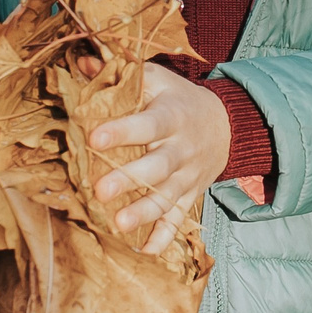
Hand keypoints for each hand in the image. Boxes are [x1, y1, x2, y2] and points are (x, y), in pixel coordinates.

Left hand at [89, 61, 231, 255]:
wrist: (227, 125)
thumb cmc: (179, 100)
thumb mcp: (157, 80)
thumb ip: (120, 73)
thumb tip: (83, 62)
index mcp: (172, 116)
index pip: (148, 123)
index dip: (123, 130)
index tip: (94, 136)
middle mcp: (182, 149)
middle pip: (158, 167)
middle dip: (130, 180)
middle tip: (100, 190)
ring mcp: (188, 176)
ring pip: (167, 198)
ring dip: (144, 213)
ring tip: (118, 224)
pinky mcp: (190, 196)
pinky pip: (179, 220)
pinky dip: (165, 237)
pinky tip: (145, 250)